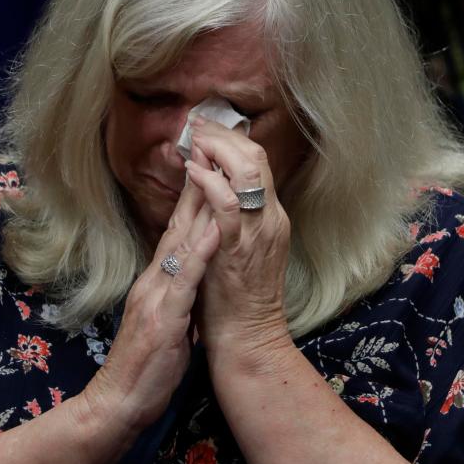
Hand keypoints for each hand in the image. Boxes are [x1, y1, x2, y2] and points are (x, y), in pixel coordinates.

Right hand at [81, 168, 220, 432]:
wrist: (120, 401)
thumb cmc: (146, 364)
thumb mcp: (166, 318)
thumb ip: (176, 292)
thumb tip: (192, 275)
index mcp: (158, 279)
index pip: (178, 228)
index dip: (193, 194)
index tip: (208, 160)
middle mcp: (155, 279)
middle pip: (178, 224)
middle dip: (195, 184)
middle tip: (209, 145)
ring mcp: (157, 296)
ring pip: (180, 243)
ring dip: (197, 206)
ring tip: (213, 169)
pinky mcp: (164, 318)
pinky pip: (184, 281)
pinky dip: (198, 254)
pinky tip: (212, 230)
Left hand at [184, 117, 293, 364]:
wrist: (247, 339)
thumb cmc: (236, 298)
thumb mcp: (239, 248)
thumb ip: (230, 216)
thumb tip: (210, 183)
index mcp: (269, 218)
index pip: (257, 164)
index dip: (232, 140)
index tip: (206, 127)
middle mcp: (268, 220)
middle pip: (255, 160)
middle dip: (224, 137)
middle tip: (198, 124)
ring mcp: (256, 234)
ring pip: (247, 175)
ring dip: (218, 150)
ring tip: (195, 137)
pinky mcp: (237, 250)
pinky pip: (227, 207)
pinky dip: (211, 183)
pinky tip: (194, 170)